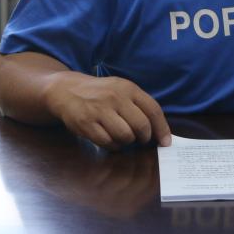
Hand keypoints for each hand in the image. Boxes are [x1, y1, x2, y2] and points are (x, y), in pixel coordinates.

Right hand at [44, 74, 171, 150]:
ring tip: (122, 136)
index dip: (162, 128)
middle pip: (141, 126)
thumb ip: (139, 105)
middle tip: (140, 139)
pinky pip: (108, 142)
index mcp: (128, 88)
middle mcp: (115, 97)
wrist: (67, 90)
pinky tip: (109, 138)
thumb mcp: (121, 89)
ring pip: (125, 136)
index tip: (166, 142)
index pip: (153, 110)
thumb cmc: (101, 93)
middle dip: (144, 137)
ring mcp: (100, 110)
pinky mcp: (86, 123)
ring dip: (127, 141)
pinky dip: (112, 145)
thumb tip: (159, 129)